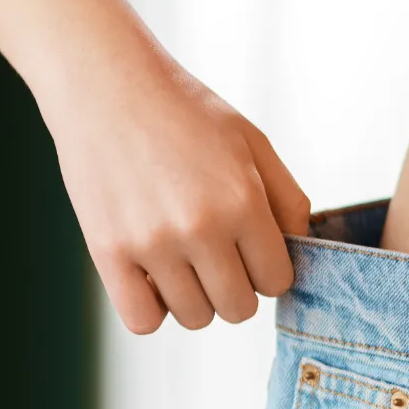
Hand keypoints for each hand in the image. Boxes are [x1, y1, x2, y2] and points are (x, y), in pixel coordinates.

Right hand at [40, 55, 310, 333]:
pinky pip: (144, 322)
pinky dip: (152, 309)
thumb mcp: (254, 143)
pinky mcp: (107, 253)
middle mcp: (200, 227)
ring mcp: (152, 244)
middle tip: (218, 254)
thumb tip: (300, 252)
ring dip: (195, 297)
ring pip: (194, 318)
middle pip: (238, 308)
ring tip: (183, 257)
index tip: (251, 249)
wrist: (108, 86)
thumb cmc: (187, 113)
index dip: (268, 269)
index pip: (277, 280)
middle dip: (236, 287)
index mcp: (243, 200)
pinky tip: (153, 276)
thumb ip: (289, 200)